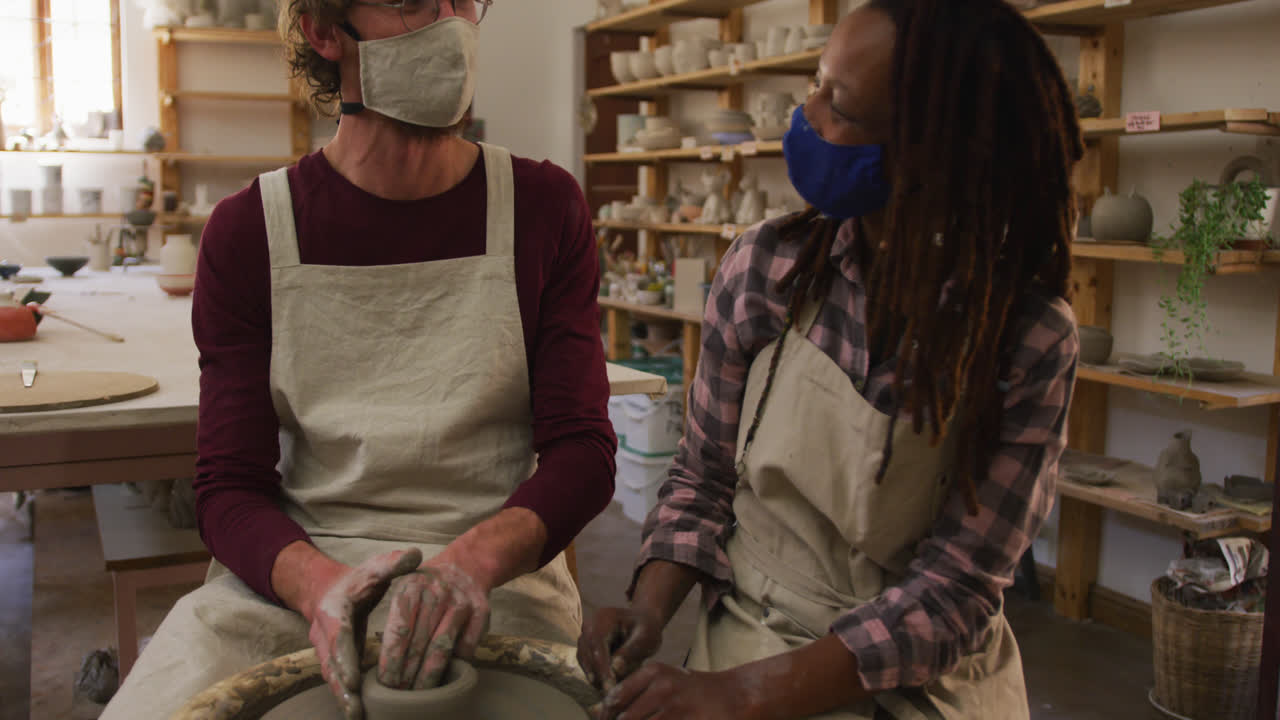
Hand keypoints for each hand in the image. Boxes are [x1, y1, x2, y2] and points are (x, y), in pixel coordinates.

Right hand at [308, 548, 422, 719]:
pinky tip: (358, 712)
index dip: (345, 659)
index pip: (338, 637)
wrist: (328, 590)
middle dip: (342, 687)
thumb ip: (394, 562)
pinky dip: (346, 696)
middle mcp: (324, 633)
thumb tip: (415, 554)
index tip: (353, 679)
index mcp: (334, 610)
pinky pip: (338, 680)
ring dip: (343, 697)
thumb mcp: (374, 567)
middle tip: (354, 709)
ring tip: (356, 716)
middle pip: (331, 664)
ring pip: (332, 676)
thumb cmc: (358, 580)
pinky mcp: (332, 660)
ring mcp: (325, 649)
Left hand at [376, 553, 491, 689]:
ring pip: (442, 646)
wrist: (464, 566)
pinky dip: (456, 662)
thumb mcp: (405, 589)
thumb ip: (397, 618)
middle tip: (399, 690)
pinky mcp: (481, 611)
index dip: (392, 658)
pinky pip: (467, 645)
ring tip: (420, 691)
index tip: (386, 679)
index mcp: (412, 586)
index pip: (399, 630)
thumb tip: (387, 662)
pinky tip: (446, 674)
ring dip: (429, 673)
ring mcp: (461, 602)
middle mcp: (437, 592)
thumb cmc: (427, 586)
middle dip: (408, 671)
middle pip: (419, 642)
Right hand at [577, 606, 664, 691]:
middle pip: (586, 652)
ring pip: (584, 660)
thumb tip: (615, 670)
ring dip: (595, 676)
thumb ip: (631, 651)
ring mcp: (585, 636)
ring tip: (609, 692)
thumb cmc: (646, 628)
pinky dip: (595, 675)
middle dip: (597, 674)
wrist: (642, 623)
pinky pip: (586, 664)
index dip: (601, 666)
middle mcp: (589, 625)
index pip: (597, 642)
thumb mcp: (646, 637)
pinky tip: (606, 686)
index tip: (609, 686)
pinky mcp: (586, 648)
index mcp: (603, 617)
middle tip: (609, 694)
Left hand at [598, 664, 747, 719]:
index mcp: (653, 673)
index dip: (604, 716)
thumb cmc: (690, 690)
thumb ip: (632, 692)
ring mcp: (676, 708)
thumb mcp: (662, 680)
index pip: (615, 699)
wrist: (732, 696)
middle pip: (625, 719)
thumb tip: (598, 711)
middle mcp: (662, 688)